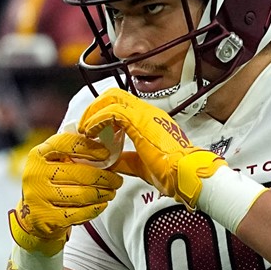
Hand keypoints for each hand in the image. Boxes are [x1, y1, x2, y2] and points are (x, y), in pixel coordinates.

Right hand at [8, 131, 123, 254]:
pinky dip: (95, 208)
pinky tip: (102, 204)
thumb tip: (106, 144)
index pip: (66, 144)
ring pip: (82, 194)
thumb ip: (73, 153)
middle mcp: (35, 174)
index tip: (107, 154)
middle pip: (80, 173)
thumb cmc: (49, 183)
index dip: (90, 147)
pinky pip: (79, 213)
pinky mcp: (46, 217)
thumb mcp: (54, 163)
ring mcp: (39, 196)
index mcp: (38, 154)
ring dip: (103, 193)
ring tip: (112, 192)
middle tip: (117, 179)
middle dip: (105, 177)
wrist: (32, 214)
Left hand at [78, 89, 224, 208]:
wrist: (186, 174)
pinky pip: (111, 112)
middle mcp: (148, 112)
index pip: (122, 104)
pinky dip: (97, 120)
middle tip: (84, 126)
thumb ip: (125, 159)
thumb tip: (111, 161)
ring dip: (93, 113)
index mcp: (150, 120)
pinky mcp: (140, 121)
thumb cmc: (172, 171)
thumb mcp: (141, 164)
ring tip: (85, 129)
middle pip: (114, 95)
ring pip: (111, 98)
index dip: (103, 112)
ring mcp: (145, 114)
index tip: (92, 129)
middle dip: (94, 108)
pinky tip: (91, 132)